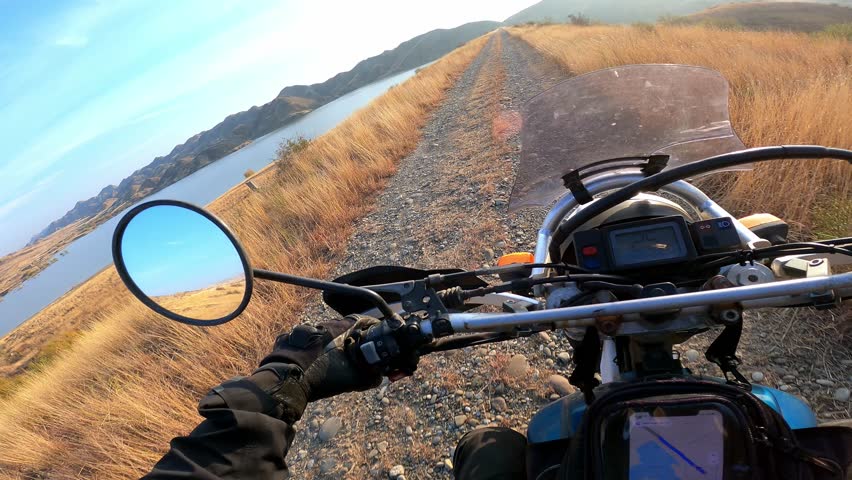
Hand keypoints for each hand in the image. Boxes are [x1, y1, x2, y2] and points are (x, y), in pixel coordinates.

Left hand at [199, 315, 386, 423]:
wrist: (284, 382)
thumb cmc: (318, 378)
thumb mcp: (350, 380)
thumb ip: (368, 377)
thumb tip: (378, 377)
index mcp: (337, 329)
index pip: (358, 319)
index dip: (367, 326)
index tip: (371, 332)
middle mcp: (318, 324)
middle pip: (337, 326)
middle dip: (345, 336)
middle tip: (349, 350)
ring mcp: (299, 331)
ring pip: (317, 333)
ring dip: (323, 342)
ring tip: (326, 357)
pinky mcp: (285, 340)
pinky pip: (300, 341)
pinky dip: (305, 348)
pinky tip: (307, 361)